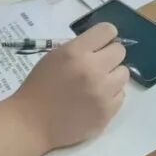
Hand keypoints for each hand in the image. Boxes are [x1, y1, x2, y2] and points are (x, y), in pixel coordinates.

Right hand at [11, 23, 130, 150]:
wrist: (31, 124)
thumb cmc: (39, 87)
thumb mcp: (54, 57)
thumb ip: (80, 48)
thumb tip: (103, 43)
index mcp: (76, 53)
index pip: (108, 30)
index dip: (104, 36)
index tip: (100, 44)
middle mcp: (92, 69)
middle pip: (120, 51)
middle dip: (109, 56)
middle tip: (96, 65)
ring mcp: (102, 92)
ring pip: (124, 72)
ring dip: (112, 76)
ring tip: (96, 84)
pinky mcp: (107, 111)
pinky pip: (121, 94)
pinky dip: (110, 95)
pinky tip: (95, 99)